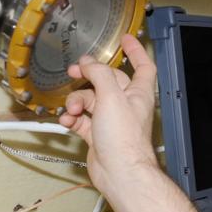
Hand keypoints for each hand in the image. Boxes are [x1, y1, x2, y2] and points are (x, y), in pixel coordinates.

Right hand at [60, 33, 158, 195]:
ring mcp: (112, 120)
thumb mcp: (111, 97)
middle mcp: (126, 105)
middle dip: (89, 77)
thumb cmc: (124, 139)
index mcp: (138, 94)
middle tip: (74, 73)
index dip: (136, 51)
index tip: (126, 39)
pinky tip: (68, 121)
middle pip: (107, 81)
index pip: (143, 66)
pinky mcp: (98, 134)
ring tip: (72, 110)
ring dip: (76, 102)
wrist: (119, 172)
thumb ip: (99, 75)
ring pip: (90, 101)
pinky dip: (72, 118)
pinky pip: (82, 120)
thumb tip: (89, 63)